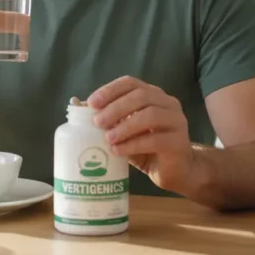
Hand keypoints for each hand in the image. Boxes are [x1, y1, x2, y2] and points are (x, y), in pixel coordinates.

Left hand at [88, 76, 194, 194]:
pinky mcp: (178, 142)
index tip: (92, 103)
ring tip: (108, 138)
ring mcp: (176, 121)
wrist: (176, 171)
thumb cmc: (147, 148)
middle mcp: (167, 103)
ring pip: (150, 115)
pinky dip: (134, 144)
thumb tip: (75, 105)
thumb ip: (107, 119)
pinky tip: (119, 151)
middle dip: (116, 108)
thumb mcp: (124, 131)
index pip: (130, 83)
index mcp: (153, 95)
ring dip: (125, 126)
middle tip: (98, 122)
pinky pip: (155, 139)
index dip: (110, 90)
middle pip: (141, 96)